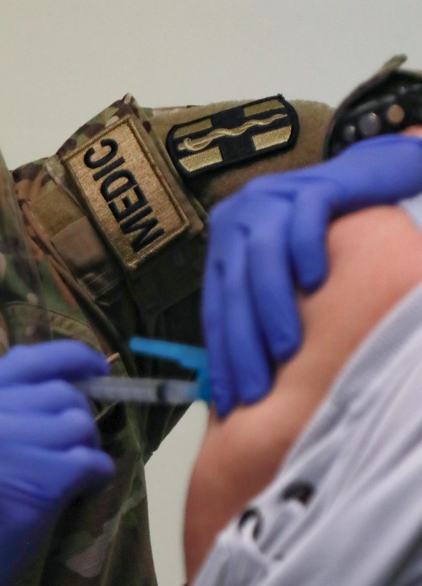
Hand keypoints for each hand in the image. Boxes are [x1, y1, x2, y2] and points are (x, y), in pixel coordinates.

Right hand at [0, 341, 114, 585]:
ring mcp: (2, 450)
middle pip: (60, 395)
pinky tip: (74, 497)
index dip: (73, 360)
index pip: (27, 358)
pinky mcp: (32, 488)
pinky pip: (90, 464)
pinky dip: (95, 479)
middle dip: (75, 423)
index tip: (98, 370)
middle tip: (66, 459)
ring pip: (79, 427)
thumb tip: (54, 390)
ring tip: (65, 482)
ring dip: (85, 453)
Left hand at [202, 134, 421, 414]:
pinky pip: (305, 218)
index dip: (221, 356)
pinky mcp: (313, 184)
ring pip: (262, 255)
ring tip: (286, 350)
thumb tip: (250, 375)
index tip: (228, 401)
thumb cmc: (326, 240)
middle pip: (234, 287)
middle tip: (255, 390)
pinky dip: (306, 250)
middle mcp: (240, 217)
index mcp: (226, 244)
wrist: (368, 184)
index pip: (217, 307)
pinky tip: (317, 284)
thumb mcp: (286, 277)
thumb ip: (263, 310)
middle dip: (242, 344)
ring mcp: (274, 197)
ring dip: (272, 306)